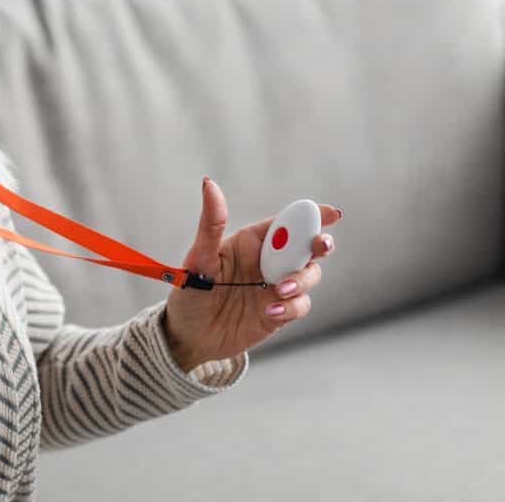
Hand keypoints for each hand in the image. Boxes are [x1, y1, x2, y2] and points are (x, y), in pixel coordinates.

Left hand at [163, 178, 341, 371]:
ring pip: (309, 274)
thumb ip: (211, 224)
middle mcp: (268, 261)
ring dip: (302, 280)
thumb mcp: (198, 258)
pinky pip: (301, 305)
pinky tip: (271, 311)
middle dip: (320, 243)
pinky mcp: (280, 311)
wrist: (188, 336)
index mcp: (252, 241)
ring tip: (279, 290)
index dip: (312, 214)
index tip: (331, 213)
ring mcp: (276, 286)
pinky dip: (292, 306)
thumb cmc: (189, 292)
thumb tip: (209, 183)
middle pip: (307, 245)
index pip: (287, 221)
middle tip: (321, 246)